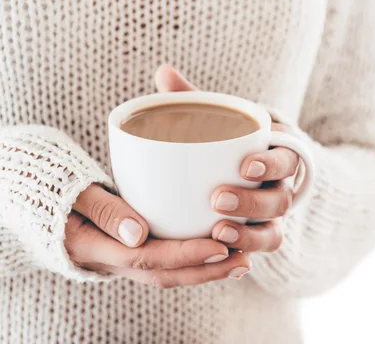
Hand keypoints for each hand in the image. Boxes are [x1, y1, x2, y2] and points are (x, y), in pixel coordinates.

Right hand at [66, 184, 251, 286]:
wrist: (42, 200)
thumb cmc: (57, 189)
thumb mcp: (73, 194)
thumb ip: (103, 209)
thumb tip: (138, 233)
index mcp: (96, 249)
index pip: (149, 258)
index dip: (186, 255)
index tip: (221, 246)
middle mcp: (113, 261)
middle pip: (166, 273)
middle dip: (206, 270)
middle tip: (244, 260)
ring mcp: (123, 257)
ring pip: (169, 272)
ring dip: (206, 269)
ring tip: (242, 260)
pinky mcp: (132, 249)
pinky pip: (166, 261)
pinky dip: (193, 259)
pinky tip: (219, 250)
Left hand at [155, 65, 299, 253]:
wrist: (249, 168)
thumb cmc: (232, 141)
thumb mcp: (222, 119)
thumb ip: (197, 100)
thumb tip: (163, 72)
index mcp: (279, 152)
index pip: (286, 158)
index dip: (269, 164)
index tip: (244, 166)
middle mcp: (282, 186)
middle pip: (280, 198)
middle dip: (251, 203)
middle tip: (217, 199)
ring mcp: (273, 214)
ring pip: (274, 229)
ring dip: (248, 233)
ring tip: (216, 231)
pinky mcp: (263, 234)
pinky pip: (263, 247)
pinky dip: (247, 251)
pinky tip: (222, 251)